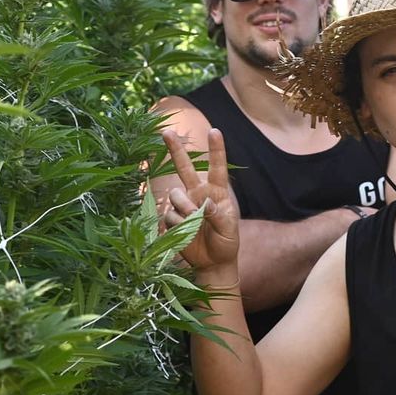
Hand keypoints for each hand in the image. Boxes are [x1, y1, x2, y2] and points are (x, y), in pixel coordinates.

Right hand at [160, 127, 238, 272]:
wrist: (213, 263)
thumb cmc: (226, 242)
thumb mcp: (229, 229)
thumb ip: (218, 215)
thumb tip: (204, 204)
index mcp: (216, 192)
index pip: (217, 167)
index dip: (216, 150)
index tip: (214, 131)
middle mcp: (198, 193)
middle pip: (184, 167)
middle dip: (175, 150)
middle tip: (166, 132)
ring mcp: (184, 205)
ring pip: (175, 194)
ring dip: (184, 206)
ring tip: (194, 220)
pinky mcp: (173, 219)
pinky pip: (170, 214)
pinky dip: (178, 223)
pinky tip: (186, 232)